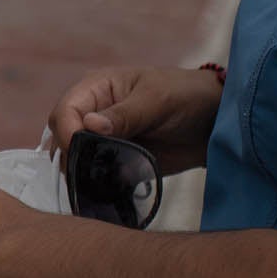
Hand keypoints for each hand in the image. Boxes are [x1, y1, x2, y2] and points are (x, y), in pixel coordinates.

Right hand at [49, 64, 222, 175]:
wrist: (215, 123)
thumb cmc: (186, 97)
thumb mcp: (156, 101)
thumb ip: (124, 114)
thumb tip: (88, 125)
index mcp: (97, 89)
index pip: (65, 110)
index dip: (67, 131)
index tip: (79, 150)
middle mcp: (94, 113)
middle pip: (61, 136)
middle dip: (70, 154)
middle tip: (90, 170)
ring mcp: (103, 139)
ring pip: (74, 158)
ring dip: (81, 172)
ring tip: (99, 181)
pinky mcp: (116, 161)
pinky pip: (95, 174)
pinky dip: (96, 183)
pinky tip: (105, 189)